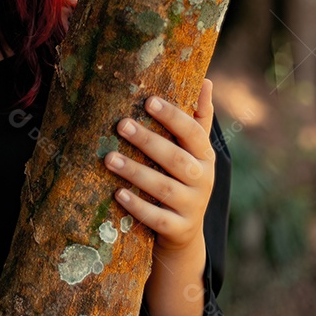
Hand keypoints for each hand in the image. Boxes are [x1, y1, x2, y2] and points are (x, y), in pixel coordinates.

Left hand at [104, 78, 215, 253]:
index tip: (148, 101)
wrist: (185, 234)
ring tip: (109, 158)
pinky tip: (118, 193)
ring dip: (135, 172)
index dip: (172, 116)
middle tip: (120, 124)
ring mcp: (192, 207)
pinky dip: (137, 206)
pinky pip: (157, 218)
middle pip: (175, 159)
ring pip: (163, 188)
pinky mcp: (178, 229)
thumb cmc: (183, 181)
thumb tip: (206, 81)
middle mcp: (203, 181)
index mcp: (205, 157)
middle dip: (148, 141)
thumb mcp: (194, 152)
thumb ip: (198, 119)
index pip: (192, 132)